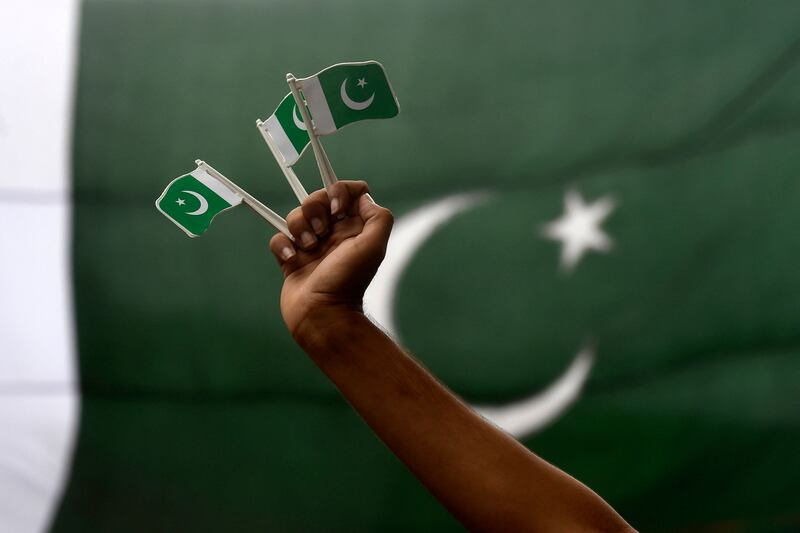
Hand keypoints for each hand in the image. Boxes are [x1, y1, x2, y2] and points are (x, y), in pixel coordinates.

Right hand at [269, 180, 393, 339]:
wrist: (323, 314)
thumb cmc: (348, 281)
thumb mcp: (373, 247)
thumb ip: (378, 217)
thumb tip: (364, 198)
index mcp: (354, 227)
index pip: (349, 191)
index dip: (340, 191)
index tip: (336, 208)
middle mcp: (334, 233)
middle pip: (317, 197)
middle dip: (314, 208)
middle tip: (321, 232)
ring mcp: (311, 244)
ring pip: (296, 215)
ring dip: (299, 227)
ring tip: (308, 249)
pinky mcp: (291, 257)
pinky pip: (279, 237)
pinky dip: (282, 245)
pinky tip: (292, 259)